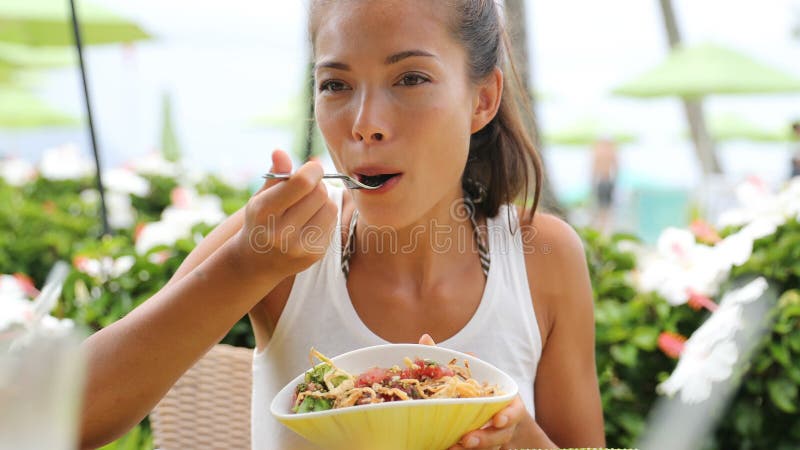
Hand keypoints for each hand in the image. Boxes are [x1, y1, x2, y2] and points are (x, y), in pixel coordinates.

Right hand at [230, 150, 337, 280]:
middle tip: (306, 189)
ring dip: (323, 201)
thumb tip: (280, 152)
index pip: (302, 182)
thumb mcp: (261, 197)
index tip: (311, 168)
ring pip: (330, 207)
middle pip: (319, 193)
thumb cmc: (261, 221)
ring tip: (308, 206)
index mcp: (264, 212)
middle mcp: (281, 232)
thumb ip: (274, 175)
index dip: (313, 169)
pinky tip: (311, 221)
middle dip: (316, 185)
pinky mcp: (315, 254)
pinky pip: (333, 223)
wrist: (256, 262)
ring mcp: (299, 246)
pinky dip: (325, 217)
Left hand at [416, 335, 527, 449]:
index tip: (497, 419)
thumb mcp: (466, 375)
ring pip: (491, 448)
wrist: (490, 419)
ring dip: (475, 448)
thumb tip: (424, 337)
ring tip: (454, 448)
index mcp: (505, 402)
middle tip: (467, 439)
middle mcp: (504, 423)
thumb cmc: (475, 391)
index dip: (508, 416)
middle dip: (485, 438)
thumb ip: (446, 359)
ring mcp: (496, 439)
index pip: (514, 411)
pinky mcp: (486, 448)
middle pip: (501, 435)